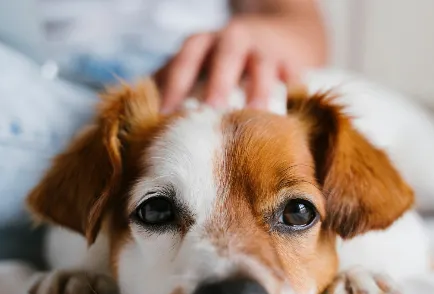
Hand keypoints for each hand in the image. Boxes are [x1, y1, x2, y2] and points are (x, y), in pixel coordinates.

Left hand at [156, 14, 325, 112]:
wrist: (277, 34)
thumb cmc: (224, 60)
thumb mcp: (197, 63)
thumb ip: (172, 83)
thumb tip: (139, 119)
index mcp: (203, 43)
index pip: (185, 61)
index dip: (174, 87)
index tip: (165, 117)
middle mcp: (233, 40)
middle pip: (224, 58)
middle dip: (218, 84)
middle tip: (211, 113)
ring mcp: (264, 49)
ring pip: (262, 65)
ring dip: (258, 89)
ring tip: (255, 115)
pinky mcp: (292, 60)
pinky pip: (294, 75)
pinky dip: (293, 90)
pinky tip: (291, 112)